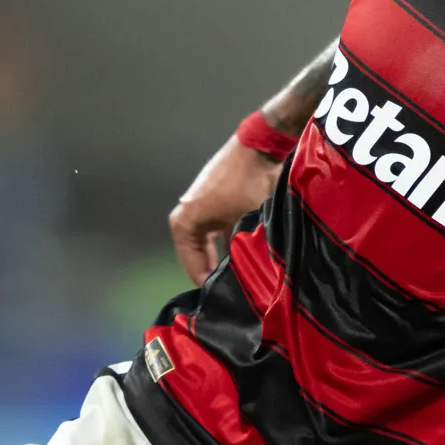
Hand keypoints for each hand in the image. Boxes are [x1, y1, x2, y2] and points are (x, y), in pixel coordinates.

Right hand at [168, 137, 280, 284]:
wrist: (260, 145)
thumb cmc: (250, 184)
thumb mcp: (248, 223)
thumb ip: (243, 253)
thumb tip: (249, 282)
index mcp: (184, 223)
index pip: (194, 268)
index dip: (211, 286)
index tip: (228, 299)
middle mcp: (186, 215)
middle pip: (199, 257)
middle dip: (216, 273)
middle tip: (234, 291)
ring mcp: (198, 206)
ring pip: (209, 244)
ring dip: (224, 257)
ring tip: (241, 274)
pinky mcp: (213, 199)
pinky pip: (215, 230)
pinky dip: (228, 241)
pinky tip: (245, 252)